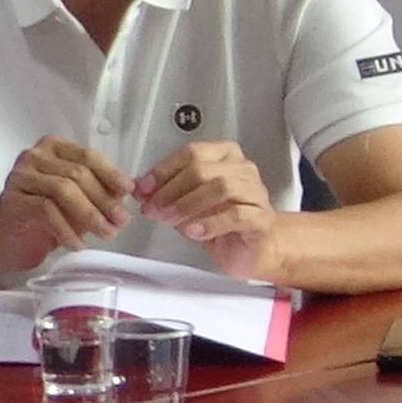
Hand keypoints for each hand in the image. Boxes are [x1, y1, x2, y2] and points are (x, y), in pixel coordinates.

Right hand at [0, 138, 132, 269]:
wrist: (7, 239)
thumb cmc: (45, 217)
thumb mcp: (79, 201)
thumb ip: (99, 192)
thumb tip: (125, 193)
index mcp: (53, 148)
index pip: (87, 155)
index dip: (110, 173)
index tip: (128, 190)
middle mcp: (34, 156)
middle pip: (76, 173)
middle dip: (104, 199)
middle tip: (121, 221)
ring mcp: (19, 176)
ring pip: (62, 189)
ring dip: (89, 214)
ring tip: (105, 233)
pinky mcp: (12, 200)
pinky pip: (45, 210)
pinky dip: (66, 229)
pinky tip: (78, 244)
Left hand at [133, 142, 276, 280]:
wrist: (253, 250)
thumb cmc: (220, 222)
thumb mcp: (187, 205)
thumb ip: (167, 193)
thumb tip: (140, 188)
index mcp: (224, 156)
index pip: (191, 153)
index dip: (163, 170)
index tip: (143, 188)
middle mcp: (243, 168)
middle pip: (202, 169)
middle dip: (171, 190)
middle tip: (152, 209)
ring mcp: (256, 192)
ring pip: (220, 187)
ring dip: (187, 204)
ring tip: (168, 220)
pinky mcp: (261, 218)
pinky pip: (236, 215)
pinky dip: (210, 222)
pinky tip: (193, 232)